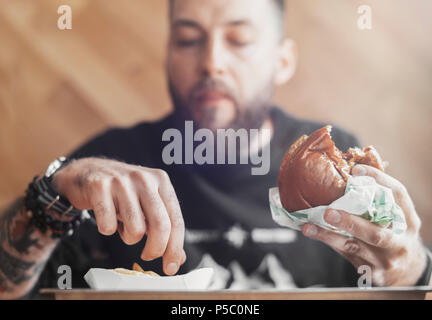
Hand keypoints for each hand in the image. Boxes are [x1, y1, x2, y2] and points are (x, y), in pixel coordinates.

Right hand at [51, 157, 185, 274]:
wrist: (87, 172)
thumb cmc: (122, 193)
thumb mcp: (146, 204)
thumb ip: (163, 227)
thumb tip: (178, 258)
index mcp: (161, 180)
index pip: (175, 220)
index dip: (175, 248)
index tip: (171, 267)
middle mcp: (144, 179)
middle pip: (160, 226)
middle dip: (155, 249)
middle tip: (148, 256)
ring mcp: (121, 182)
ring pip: (135, 229)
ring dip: (129, 237)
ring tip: (123, 225)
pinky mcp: (99, 187)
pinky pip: (108, 226)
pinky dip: (108, 229)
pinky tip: (107, 217)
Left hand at [302, 164, 426, 285]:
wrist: (407, 271)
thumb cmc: (397, 234)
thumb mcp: (399, 217)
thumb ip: (381, 199)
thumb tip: (354, 171)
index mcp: (409, 221)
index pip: (398, 196)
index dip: (378, 180)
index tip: (356, 170)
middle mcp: (399, 242)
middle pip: (375, 234)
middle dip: (350, 223)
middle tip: (329, 213)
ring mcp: (384, 260)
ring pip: (352, 247)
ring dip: (328, 235)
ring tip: (310, 226)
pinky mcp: (370, 271)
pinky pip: (344, 253)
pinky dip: (327, 240)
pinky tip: (311, 231)